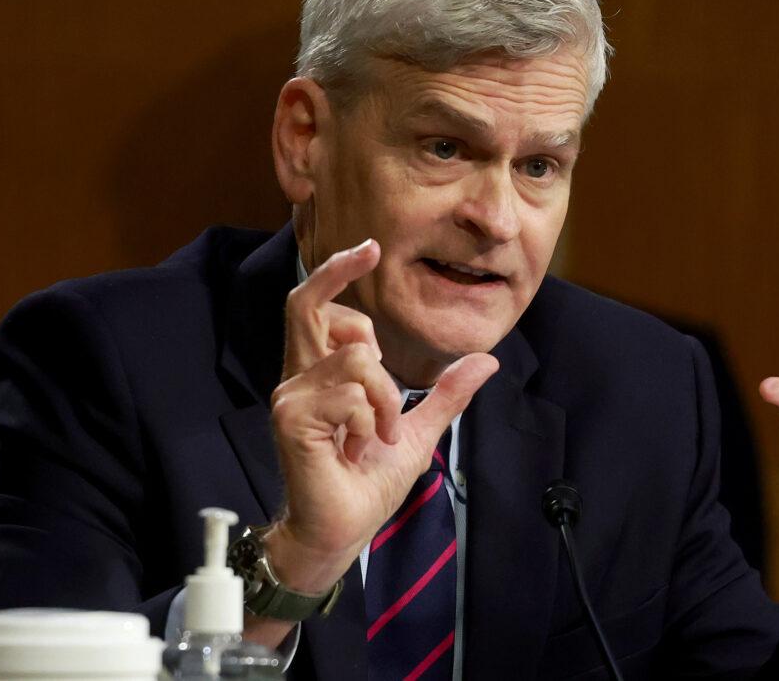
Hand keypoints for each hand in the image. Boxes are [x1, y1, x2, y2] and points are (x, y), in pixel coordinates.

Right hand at [266, 238, 497, 591]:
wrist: (343, 530)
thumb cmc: (367, 483)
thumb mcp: (417, 429)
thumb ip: (445, 393)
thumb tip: (487, 360)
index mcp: (321, 375)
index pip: (315, 307)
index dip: (336, 272)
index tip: (370, 248)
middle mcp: (298, 377)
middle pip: (306, 303)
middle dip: (338, 270)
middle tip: (371, 251)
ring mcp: (291, 395)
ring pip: (356, 357)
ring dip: (387, 396)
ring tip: (380, 433)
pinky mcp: (292, 417)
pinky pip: (351, 395)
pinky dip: (373, 419)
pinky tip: (362, 447)